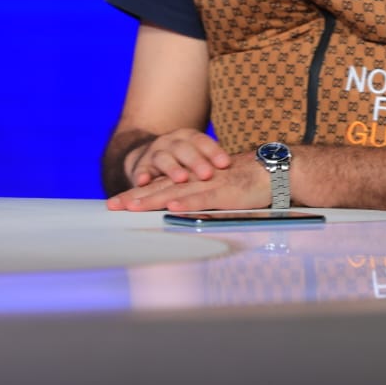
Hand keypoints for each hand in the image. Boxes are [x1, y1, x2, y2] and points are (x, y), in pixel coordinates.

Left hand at [106, 151, 268, 211]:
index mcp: (193, 181)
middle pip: (160, 189)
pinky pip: (203, 198)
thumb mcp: (218, 193)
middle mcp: (196, 181)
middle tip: (112, 206)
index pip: (159, 187)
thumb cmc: (247, 185)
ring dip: (153, 200)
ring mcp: (209, 186)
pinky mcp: (225, 193)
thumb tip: (179, 213)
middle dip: (135, 198)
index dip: (137, 194)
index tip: (116, 203)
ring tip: (132, 207)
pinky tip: (171, 207)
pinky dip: (187, 203)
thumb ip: (200, 201)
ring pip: (176, 193)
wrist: (273, 171)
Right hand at [126, 127, 229, 187]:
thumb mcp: (196, 157)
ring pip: (164, 158)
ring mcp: (155, 153)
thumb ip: (212, 164)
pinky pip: (140, 170)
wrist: (148, 154)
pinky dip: (142, 175)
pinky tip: (144, 181)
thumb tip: (243, 170)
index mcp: (188, 137)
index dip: (214, 152)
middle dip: (196, 162)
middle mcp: (172, 142)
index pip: (203, 142)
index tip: (225, 164)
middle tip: (207, 174)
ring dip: (172, 169)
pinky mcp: (140, 165)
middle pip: (184, 149)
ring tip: (181, 179)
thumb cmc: (182, 160)